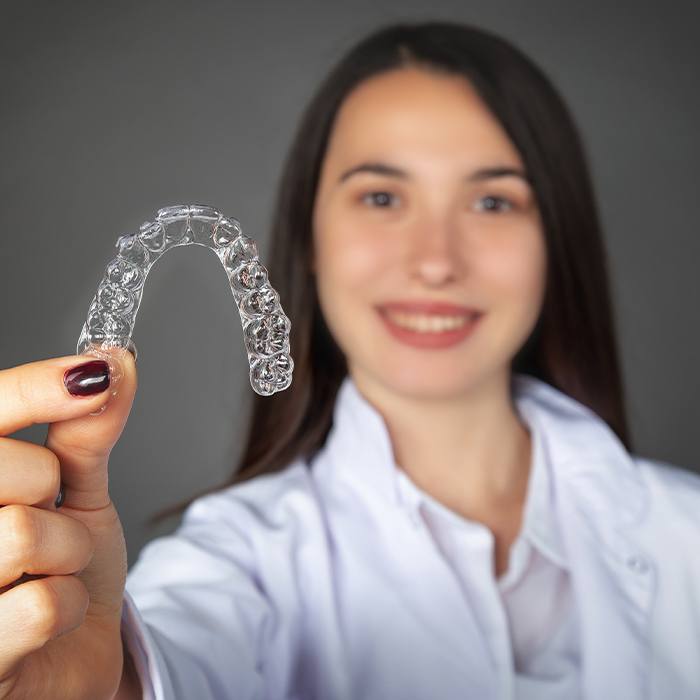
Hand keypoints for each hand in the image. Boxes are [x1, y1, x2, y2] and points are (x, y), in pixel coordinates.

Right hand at [0, 350, 137, 698]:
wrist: (71, 650)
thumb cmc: (64, 567)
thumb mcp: (78, 491)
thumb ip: (85, 432)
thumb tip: (114, 362)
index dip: (37, 388)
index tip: (96, 375)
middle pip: (8, 471)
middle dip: (52, 489)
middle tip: (49, 513)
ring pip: (23, 534)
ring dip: (69, 551)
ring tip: (52, 568)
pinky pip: (41, 606)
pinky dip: (69, 606)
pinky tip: (47, 618)